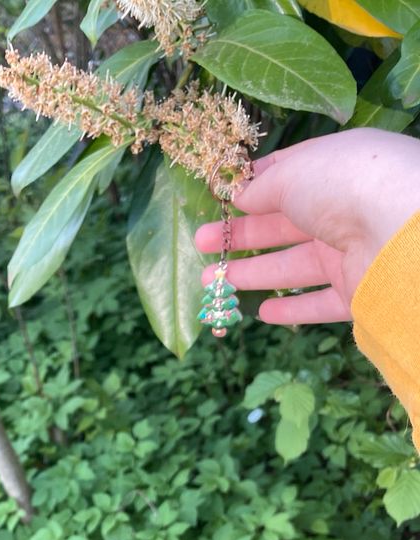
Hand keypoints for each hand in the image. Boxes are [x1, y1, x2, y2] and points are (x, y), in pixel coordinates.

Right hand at [194, 128, 419, 324]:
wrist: (397, 231)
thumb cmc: (343, 184)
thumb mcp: (293, 173)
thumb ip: (263, 187)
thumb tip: (240, 195)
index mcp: (336, 168)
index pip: (290, 175)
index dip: (252, 186)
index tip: (221, 198)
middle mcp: (346, 209)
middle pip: (283, 225)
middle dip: (239, 234)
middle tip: (199, 242)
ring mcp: (352, 252)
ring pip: (293, 265)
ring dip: (250, 273)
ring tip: (208, 280)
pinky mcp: (357, 292)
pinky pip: (319, 303)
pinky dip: (291, 309)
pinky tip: (261, 313)